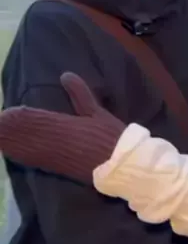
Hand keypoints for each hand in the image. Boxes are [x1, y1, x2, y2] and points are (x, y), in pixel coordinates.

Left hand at [0, 72, 124, 183]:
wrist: (119, 165)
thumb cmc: (110, 136)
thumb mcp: (96, 112)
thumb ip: (79, 94)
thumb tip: (65, 75)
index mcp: (60, 125)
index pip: (30, 119)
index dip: (16, 115)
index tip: (7, 110)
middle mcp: (49, 142)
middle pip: (20, 134)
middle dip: (8, 128)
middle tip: (2, 119)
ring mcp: (49, 158)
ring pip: (20, 149)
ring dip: (8, 141)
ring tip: (2, 134)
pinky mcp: (53, 168)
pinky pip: (28, 160)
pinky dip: (16, 153)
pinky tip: (9, 151)